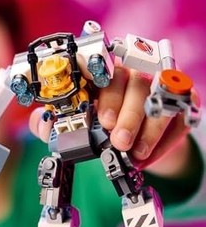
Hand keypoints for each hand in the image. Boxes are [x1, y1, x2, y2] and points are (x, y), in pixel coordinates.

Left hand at [29, 64, 199, 178]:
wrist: (141, 136)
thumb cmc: (106, 122)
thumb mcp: (80, 122)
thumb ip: (57, 122)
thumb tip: (41, 123)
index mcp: (108, 70)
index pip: (109, 72)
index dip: (107, 95)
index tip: (103, 120)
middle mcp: (137, 70)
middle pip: (137, 82)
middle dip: (128, 114)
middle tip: (119, 141)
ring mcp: (164, 83)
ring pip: (160, 98)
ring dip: (148, 128)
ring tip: (136, 152)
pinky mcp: (185, 100)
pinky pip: (180, 116)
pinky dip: (165, 139)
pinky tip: (150, 156)